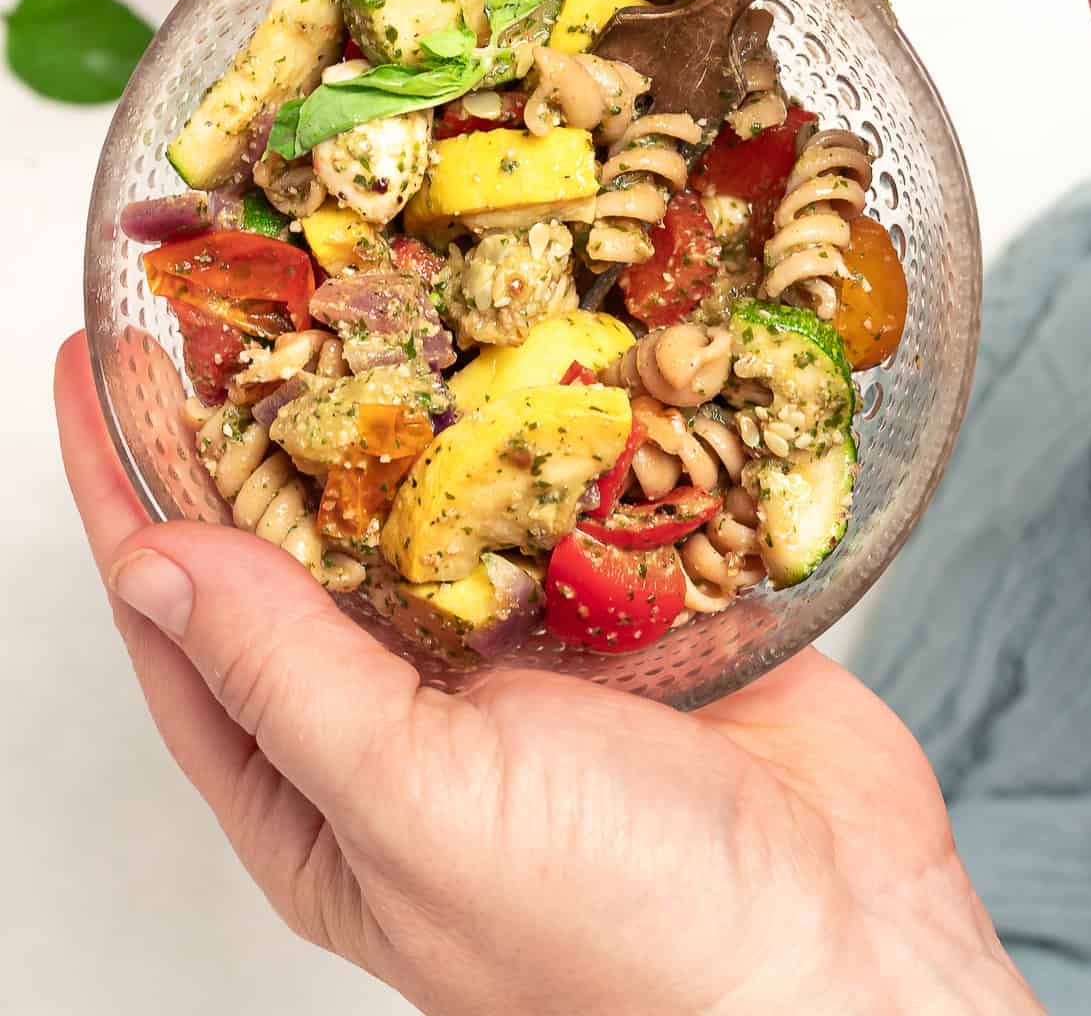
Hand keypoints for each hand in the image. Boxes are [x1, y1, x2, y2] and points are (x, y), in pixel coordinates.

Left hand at [58, 333, 1035, 1015]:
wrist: (845, 955)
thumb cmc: (627, 938)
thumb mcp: (421, 811)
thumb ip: (290, 681)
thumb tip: (156, 565)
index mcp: (322, 787)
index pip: (184, 614)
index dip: (129, 484)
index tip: (98, 365)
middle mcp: (410, 712)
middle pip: (298, 539)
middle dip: (256, 420)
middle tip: (230, 295)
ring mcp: (519, 651)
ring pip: (428, 500)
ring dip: (400, 401)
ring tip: (359, 289)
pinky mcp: (621, 603)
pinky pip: (553, 491)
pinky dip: (534, 418)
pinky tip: (515, 342)